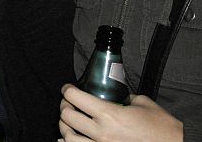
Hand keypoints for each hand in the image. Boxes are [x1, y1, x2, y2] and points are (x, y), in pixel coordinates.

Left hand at [59, 84, 182, 140]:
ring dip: (64, 126)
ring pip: (68, 137)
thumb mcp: (142, 103)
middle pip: (67, 116)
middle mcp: (101, 132)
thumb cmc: (161, 128)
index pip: (75, 98)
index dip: (68, 90)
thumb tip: (116, 95)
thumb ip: (124, 97)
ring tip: (68, 121)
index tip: (68, 88)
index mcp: (109, 114)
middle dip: (64, 106)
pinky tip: (66, 139)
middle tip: (68, 103)